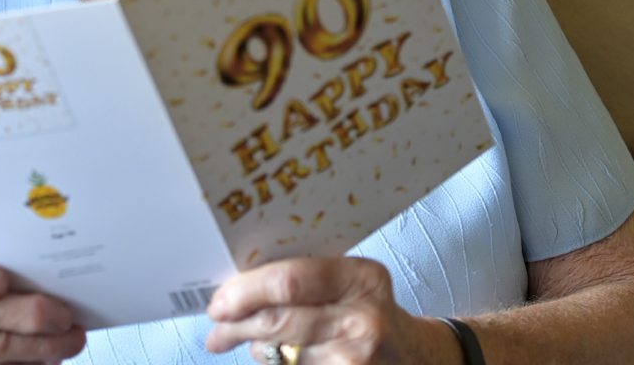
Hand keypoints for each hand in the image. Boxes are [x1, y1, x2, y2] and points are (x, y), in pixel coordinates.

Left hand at [204, 257, 459, 364]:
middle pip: (278, 321)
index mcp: (361, 278)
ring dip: (253, 349)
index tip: (219, 300)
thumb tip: (238, 285)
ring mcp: (356, 359)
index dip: (245, 292)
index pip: (288, 280)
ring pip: (279, 356)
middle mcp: (363, 319)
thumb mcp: (350, 282)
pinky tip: (276, 358)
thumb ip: (305, 277)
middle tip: (216, 329)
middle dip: (236, 325)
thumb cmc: (369, 311)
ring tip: (245, 341)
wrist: (417, 357)